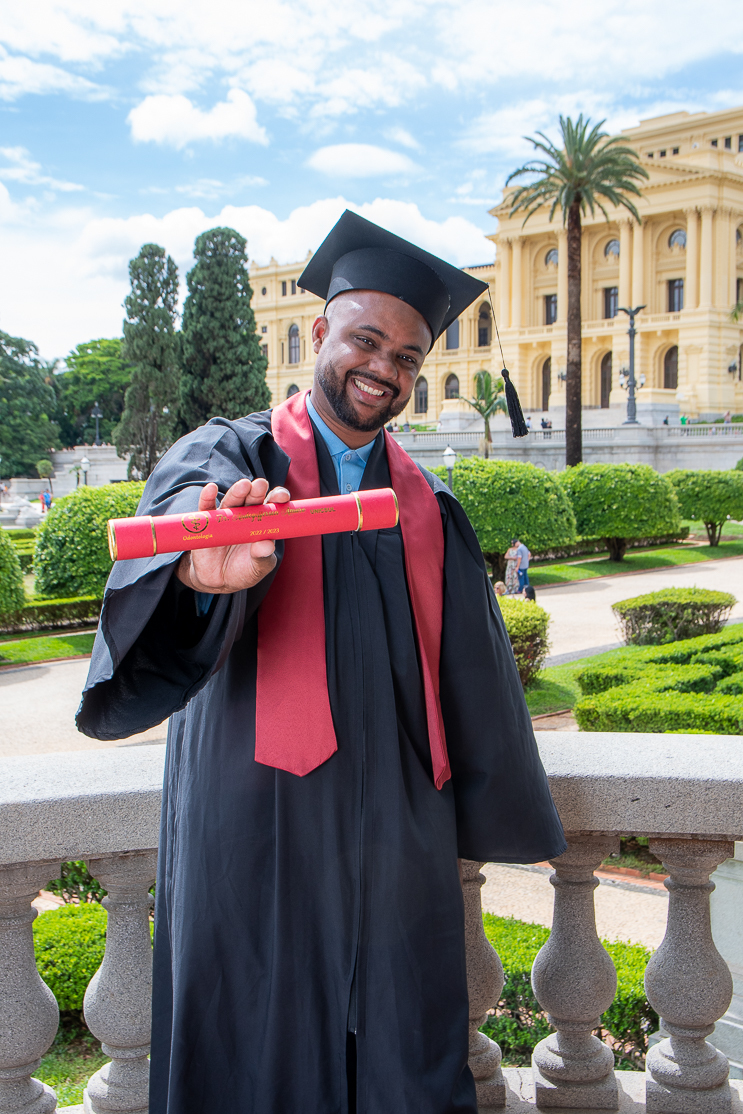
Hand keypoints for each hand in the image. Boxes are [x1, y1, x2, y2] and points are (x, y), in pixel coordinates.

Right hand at [176, 478, 289, 594]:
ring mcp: (227, 517)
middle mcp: (245, 516)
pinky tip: (211, 489)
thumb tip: (267, 546)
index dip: (277, 499)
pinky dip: (207, 497)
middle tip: (260, 485)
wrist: (218, 581)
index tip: (281, 497)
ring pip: (232, 500)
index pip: (272, 506)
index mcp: (262, 523)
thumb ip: (263, 558)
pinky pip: (207, 508)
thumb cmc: (244, 571)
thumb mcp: (257, 568)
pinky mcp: (208, 522)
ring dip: (237, 492)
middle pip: (253, 499)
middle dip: (257, 491)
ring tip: (243, 486)